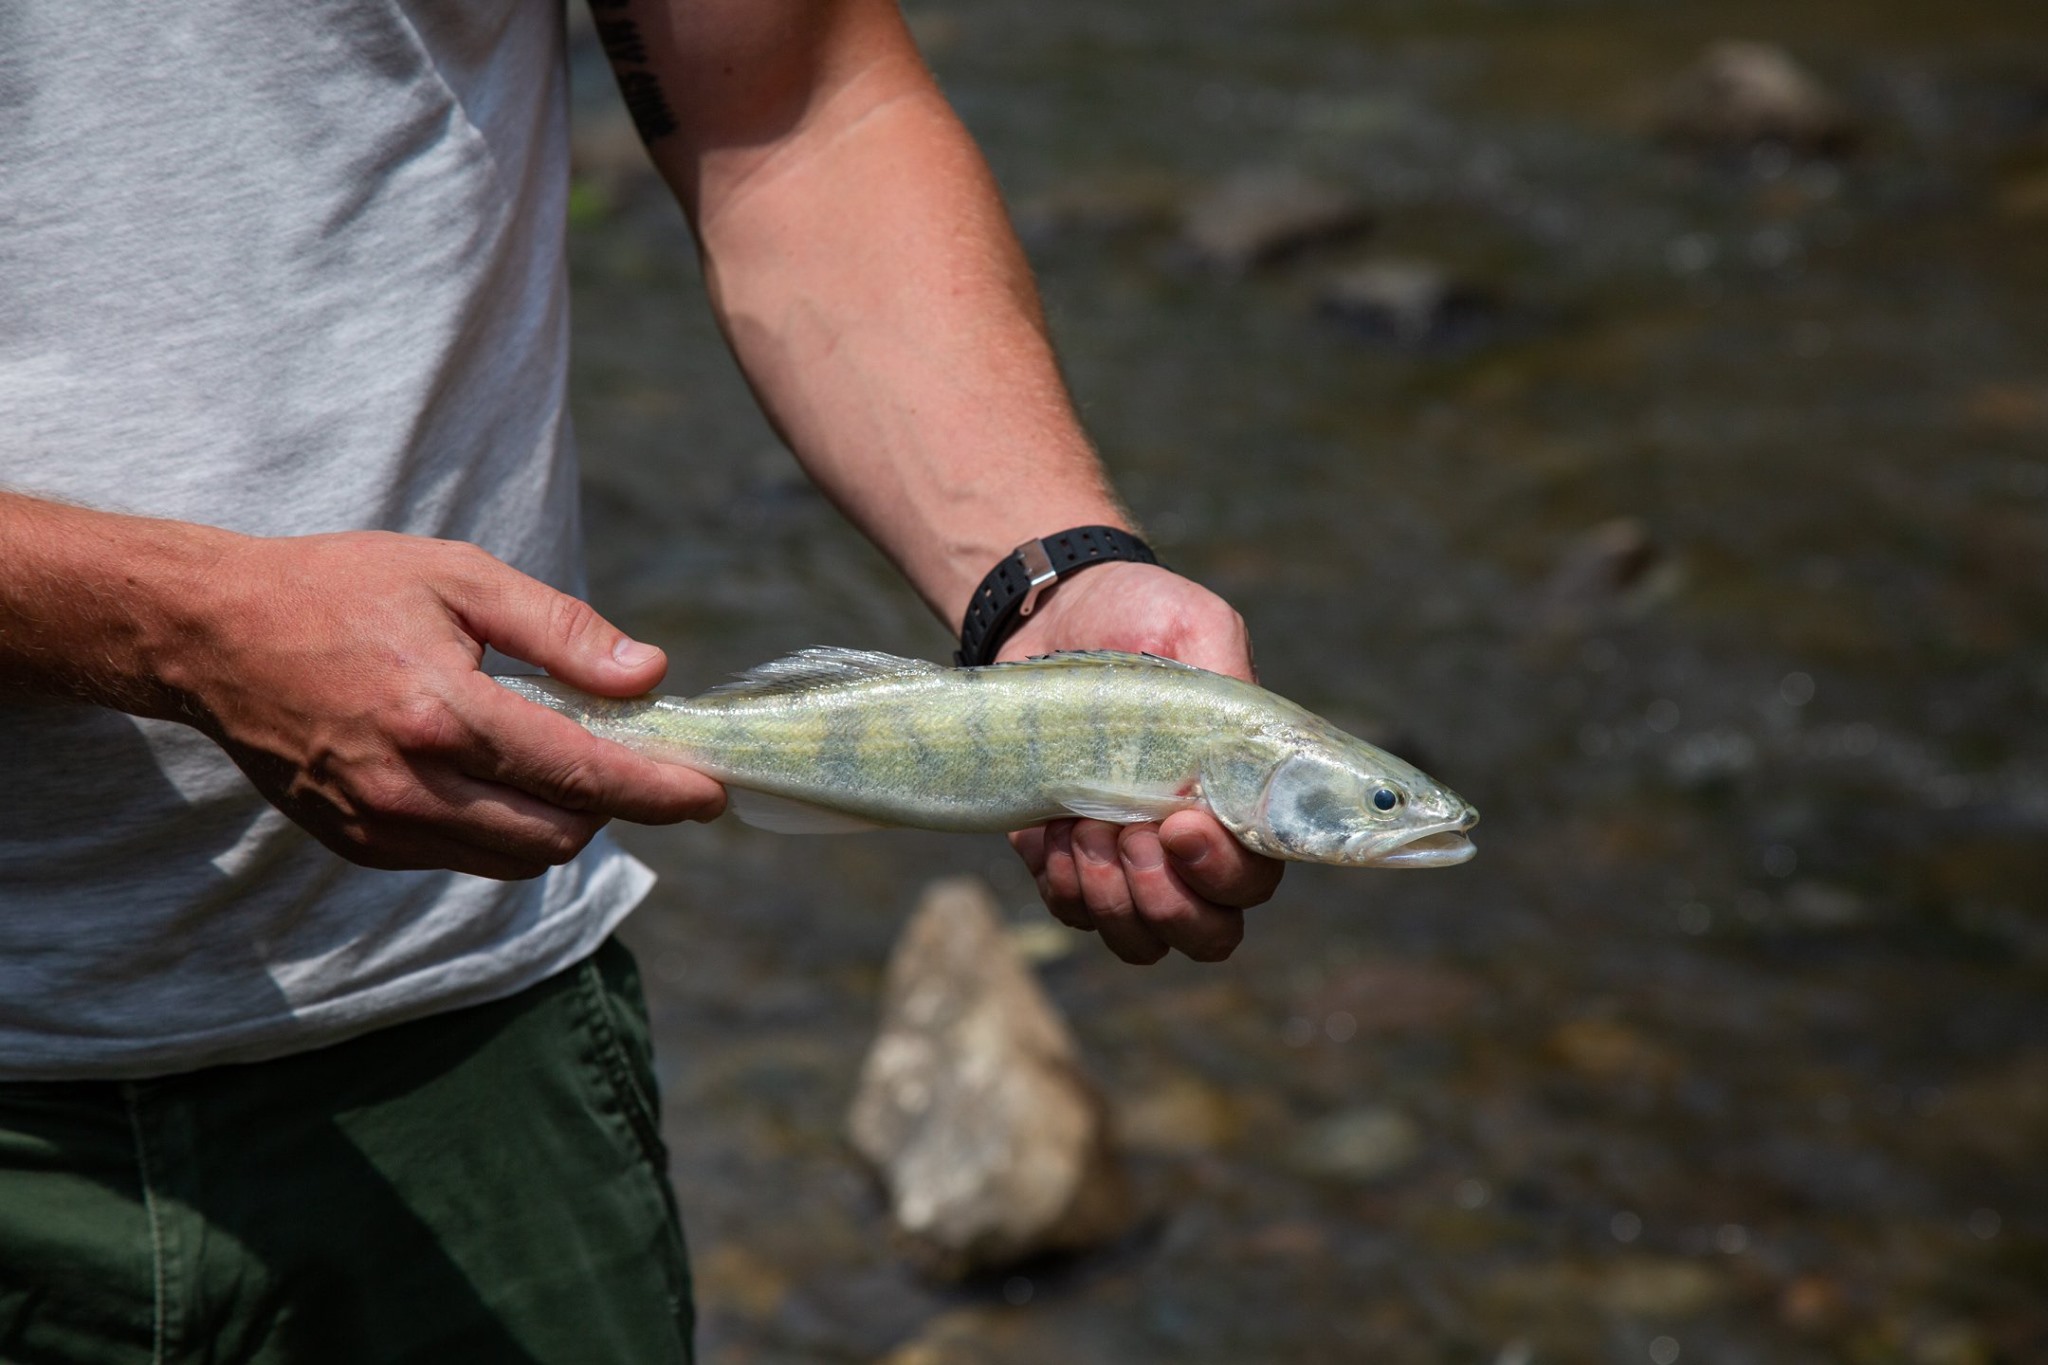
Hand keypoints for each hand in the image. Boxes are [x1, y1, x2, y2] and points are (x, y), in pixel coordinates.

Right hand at [176, 531, 724, 879]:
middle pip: (558, 836)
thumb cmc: (343, 589)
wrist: (214, 634)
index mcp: (442, 713)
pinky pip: (464, 859)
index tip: (713, 795)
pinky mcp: (358, 845)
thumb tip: (649, 676)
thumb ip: (561, 631)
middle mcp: (411, 785)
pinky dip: (503, 830)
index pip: (581, 775)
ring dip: (561, 823)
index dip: (660, 790)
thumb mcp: (459, 578)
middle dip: (611, 806)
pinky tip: (497, 774)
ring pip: (515, 861)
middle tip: (635, 761)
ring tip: (562, 761)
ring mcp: (379, 826)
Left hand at [999, 561, 1282, 962]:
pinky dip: (1056, 880)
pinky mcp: (1067, 861)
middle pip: (1206, 936)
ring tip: (1079, 825)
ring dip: (1106, 896)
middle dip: (1164, 901)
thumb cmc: (1137, 618)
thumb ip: (1229, 675)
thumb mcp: (1194, 627)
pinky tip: (1045, 827)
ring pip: (1136, 939)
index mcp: (1239, 804)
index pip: (1253, 883)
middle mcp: (1189, 851)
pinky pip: (1069, 910)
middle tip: (1128, 833)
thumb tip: (1242, 736)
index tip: (1178, 821)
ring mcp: (1127, 863)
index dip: (1220, 873)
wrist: (1052, 615)